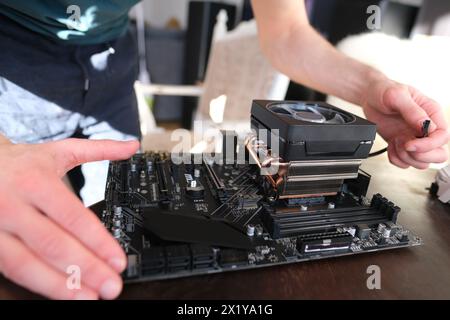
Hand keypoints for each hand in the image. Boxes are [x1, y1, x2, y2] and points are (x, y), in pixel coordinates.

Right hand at [0, 138, 138, 298]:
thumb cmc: (22, 162)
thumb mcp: (59, 150)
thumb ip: (98, 150)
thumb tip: (132, 146)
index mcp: (36, 182)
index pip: (73, 217)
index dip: (98, 242)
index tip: (118, 261)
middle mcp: (14, 206)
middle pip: (53, 244)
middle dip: (85, 269)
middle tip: (111, 286)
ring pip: (28, 263)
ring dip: (60, 285)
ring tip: (89, 298)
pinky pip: (13, 270)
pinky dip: (38, 284)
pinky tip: (61, 293)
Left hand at [362, 78, 449, 168]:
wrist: (368, 96)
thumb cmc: (384, 90)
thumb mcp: (397, 95)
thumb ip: (412, 111)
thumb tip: (425, 126)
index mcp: (431, 113)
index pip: (442, 136)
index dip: (428, 145)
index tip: (410, 144)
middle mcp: (426, 128)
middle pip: (438, 154)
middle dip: (421, 156)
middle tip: (405, 146)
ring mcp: (414, 138)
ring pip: (422, 162)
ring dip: (406, 157)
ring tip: (395, 141)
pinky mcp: (402, 145)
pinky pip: (405, 162)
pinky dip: (397, 159)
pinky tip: (390, 147)